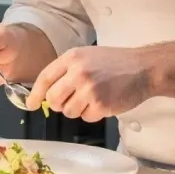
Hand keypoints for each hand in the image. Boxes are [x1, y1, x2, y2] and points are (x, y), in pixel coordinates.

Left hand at [27, 46, 153, 121]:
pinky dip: (92, 114)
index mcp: (72, 58)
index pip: (44, 78)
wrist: (143, 68)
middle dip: (59, 104)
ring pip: (68, 111)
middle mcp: (78, 73)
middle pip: (53, 99)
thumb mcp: (87, 56)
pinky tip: (103, 102)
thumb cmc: (115, 62)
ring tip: (92, 98)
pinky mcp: (101, 105)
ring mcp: (89, 89)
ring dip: (77, 109)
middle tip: (71, 100)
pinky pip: (85, 117)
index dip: (35, 94)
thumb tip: (47, 93)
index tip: (31, 104)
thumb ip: (66, 71)